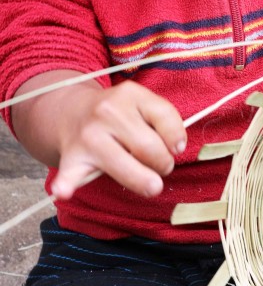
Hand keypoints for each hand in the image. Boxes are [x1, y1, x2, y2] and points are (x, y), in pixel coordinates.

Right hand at [13, 75, 186, 198]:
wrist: (71, 112)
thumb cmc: (119, 115)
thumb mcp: (142, 104)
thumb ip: (165, 120)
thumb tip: (177, 148)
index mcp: (129, 94)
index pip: (165, 116)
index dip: (176, 139)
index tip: (176, 149)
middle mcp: (106, 112)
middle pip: (149, 148)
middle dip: (163, 164)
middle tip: (160, 166)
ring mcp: (88, 137)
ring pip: (125, 167)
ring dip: (144, 181)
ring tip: (148, 182)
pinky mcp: (71, 159)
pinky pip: (68, 176)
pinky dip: (66, 185)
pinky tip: (64, 191)